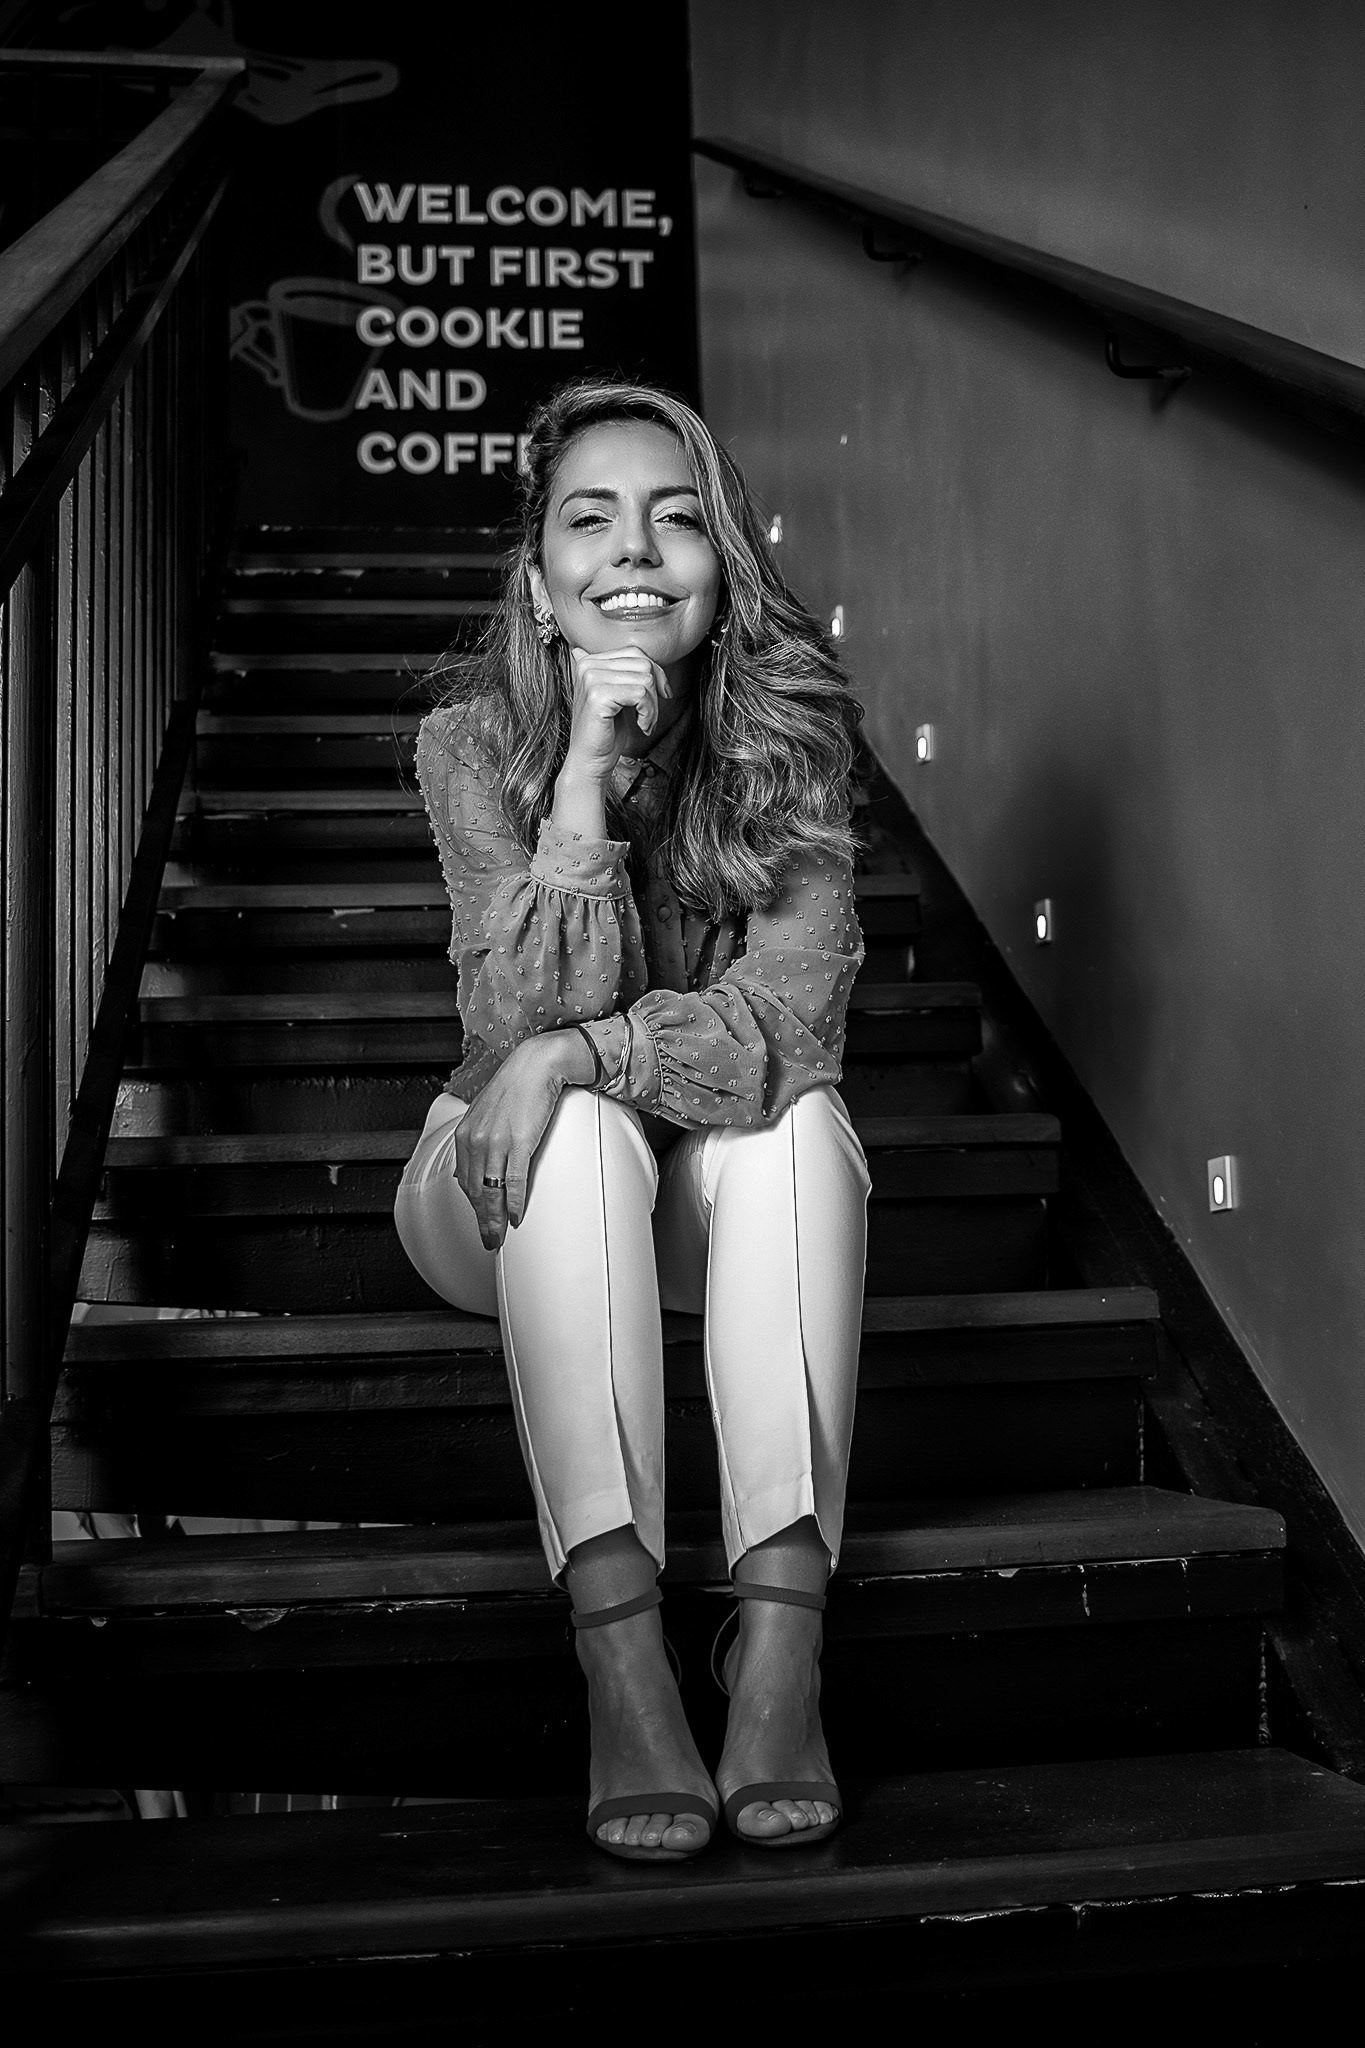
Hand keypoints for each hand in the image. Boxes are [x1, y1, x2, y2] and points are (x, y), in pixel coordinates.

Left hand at [454, 1031, 593, 1249]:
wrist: (536, 1064)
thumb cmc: (516, 1086)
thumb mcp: (487, 1113)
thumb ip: (480, 1138)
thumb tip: (480, 1165)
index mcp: (466, 1135)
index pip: (465, 1180)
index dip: (472, 1206)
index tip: (480, 1221)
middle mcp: (476, 1140)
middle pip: (476, 1191)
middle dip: (481, 1220)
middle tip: (489, 1241)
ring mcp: (496, 1142)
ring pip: (491, 1191)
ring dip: (495, 1219)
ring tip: (499, 1237)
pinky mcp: (520, 1142)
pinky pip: (513, 1181)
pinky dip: (513, 1202)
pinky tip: (515, 1217)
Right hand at [564, 644, 670, 784]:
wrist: (590, 761)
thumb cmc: (607, 732)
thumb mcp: (619, 696)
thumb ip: (625, 673)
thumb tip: (642, 657)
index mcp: (589, 662)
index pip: (635, 652)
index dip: (656, 673)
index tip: (661, 695)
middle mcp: (587, 665)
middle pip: (643, 663)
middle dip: (656, 691)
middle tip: (650, 715)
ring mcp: (591, 679)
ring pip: (645, 679)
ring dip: (653, 706)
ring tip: (645, 723)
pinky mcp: (598, 696)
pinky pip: (640, 694)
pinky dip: (648, 713)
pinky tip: (641, 726)